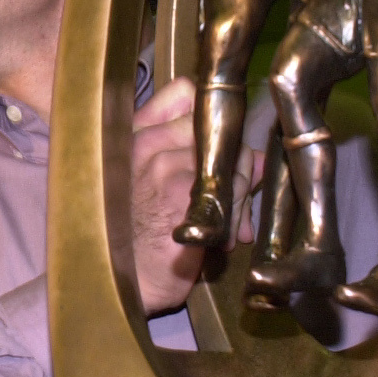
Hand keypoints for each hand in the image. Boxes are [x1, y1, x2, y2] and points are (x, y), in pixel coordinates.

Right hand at [133, 76, 258, 314]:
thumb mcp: (146, 186)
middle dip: (234, 165)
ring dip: (239, 196)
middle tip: (228, 198)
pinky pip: (234, 192)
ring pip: (233, 163)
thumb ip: (190, 160)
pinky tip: (224, 238)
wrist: (121, 283)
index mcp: (133, 137)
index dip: (211, 120)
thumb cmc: (131, 238)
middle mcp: (146, 145)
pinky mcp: (183, 197)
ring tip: (225, 224)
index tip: (218, 148)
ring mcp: (165, 168)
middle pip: (217, 132)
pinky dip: (238, 217)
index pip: (184, 94)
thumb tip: (255, 157)